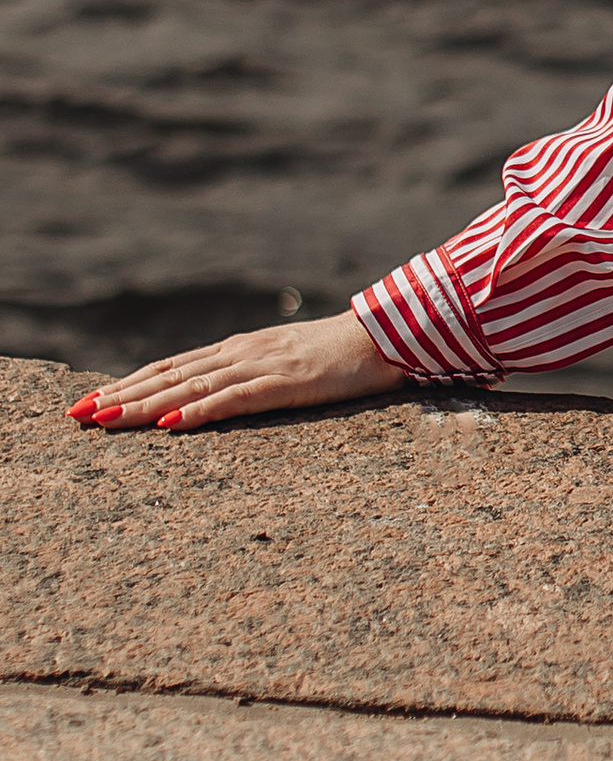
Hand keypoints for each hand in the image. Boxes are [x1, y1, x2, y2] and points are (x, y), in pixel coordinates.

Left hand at [68, 312, 402, 433]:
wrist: (385, 335)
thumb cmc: (338, 353)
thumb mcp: (284, 361)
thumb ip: (249, 372)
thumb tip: (213, 393)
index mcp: (239, 348)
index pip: (171, 366)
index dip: (128, 382)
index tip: (92, 400)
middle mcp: (240, 352)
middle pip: (169, 375)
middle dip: (120, 395)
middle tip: (79, 414)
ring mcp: (260, 365)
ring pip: (189, 387)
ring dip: (143, 405)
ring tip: (106, 420)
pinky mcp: (282, 382)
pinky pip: (231, 400)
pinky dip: (195, 412)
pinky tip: (169, 425)